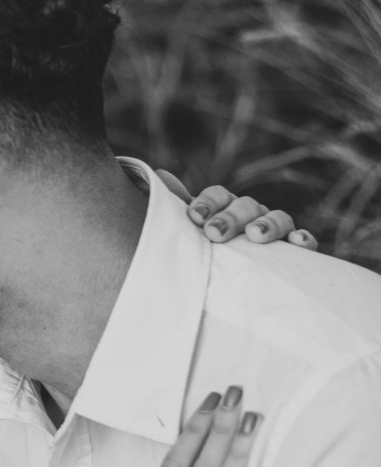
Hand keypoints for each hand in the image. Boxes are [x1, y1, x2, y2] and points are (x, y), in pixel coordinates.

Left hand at [156, 169, 316, 248]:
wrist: (232, 291)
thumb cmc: (205, 257)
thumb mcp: (189, 234)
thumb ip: (177, 207)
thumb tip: (161, 174)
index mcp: (225, 209)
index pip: (219, 195)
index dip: (208, 202)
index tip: (194, 217)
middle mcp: (253, 216)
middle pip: (247, 205)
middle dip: (231, 217)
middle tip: (215, 233)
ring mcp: (277, 232)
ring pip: (279, 217)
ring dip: (268, 224)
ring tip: (255, 236)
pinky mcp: (296, 253)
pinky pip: (305, 242)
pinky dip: (303, 239)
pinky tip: (297, 243)